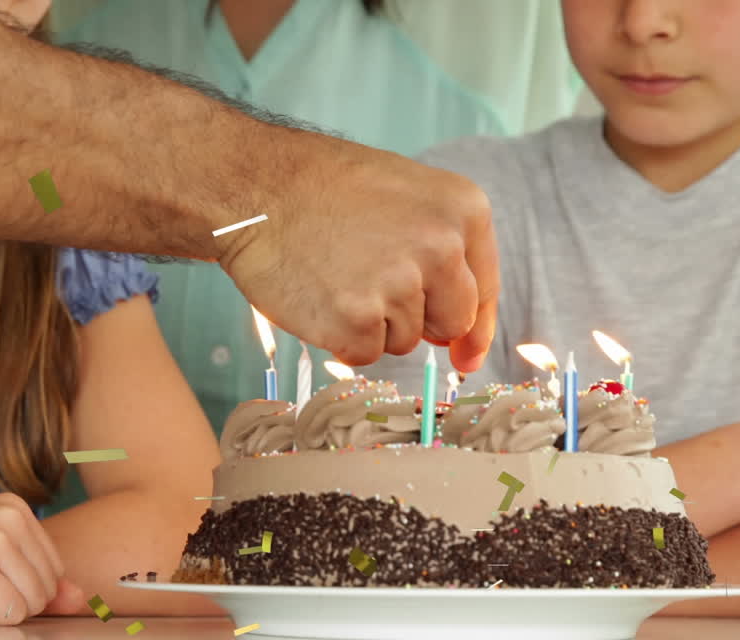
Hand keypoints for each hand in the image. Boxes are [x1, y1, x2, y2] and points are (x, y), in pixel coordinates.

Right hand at [218, 135, 498, 371]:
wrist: (255, 185)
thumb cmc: (323, 188)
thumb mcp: (405, 196)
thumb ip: (442, 253)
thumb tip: (462, 342)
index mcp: (463, 210)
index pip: (484, 289)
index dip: (473, 326)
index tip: (465, 355)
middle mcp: (441, 246)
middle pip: (451, 322)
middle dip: (418, 320)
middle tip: (369, 285)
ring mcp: (400, 285)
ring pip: (404, 340)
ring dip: (372, 324)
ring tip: (337, 274)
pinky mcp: (357, 320)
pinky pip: (365, 355)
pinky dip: (341, 338)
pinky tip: (320, 295)